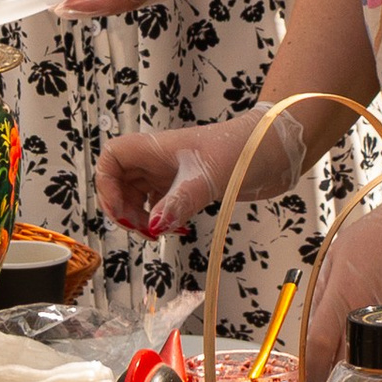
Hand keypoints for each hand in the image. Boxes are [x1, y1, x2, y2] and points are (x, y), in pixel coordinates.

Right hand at [96, 100, 307, 239]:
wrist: (275, 149)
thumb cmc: (242, 149)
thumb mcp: (207, 177)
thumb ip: (179, 202)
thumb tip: (153, 226)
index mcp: (155, 147)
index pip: (112, 158)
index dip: (107, 185)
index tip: (121, 211)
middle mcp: (159, 159)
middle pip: (121, 182)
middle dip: (124, 209)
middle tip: (144, 230)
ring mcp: (173, 173)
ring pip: (140, 196)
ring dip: (143, 219)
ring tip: (160, 233)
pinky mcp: (188, 186)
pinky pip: (161, 205)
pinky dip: (163, 220)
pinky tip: (178, 229)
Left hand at [299, 172, 381, 381]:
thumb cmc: (380, 236)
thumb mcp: (335, 255)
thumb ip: (320, 292)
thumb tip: (310, 326)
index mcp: (343, 297)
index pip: (318, 349)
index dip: (311, 372)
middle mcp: (369, 316)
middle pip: (345, 367)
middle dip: (335, 378)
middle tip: (331, 380)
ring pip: (375, 368)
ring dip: (363, 375)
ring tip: (357, 370)